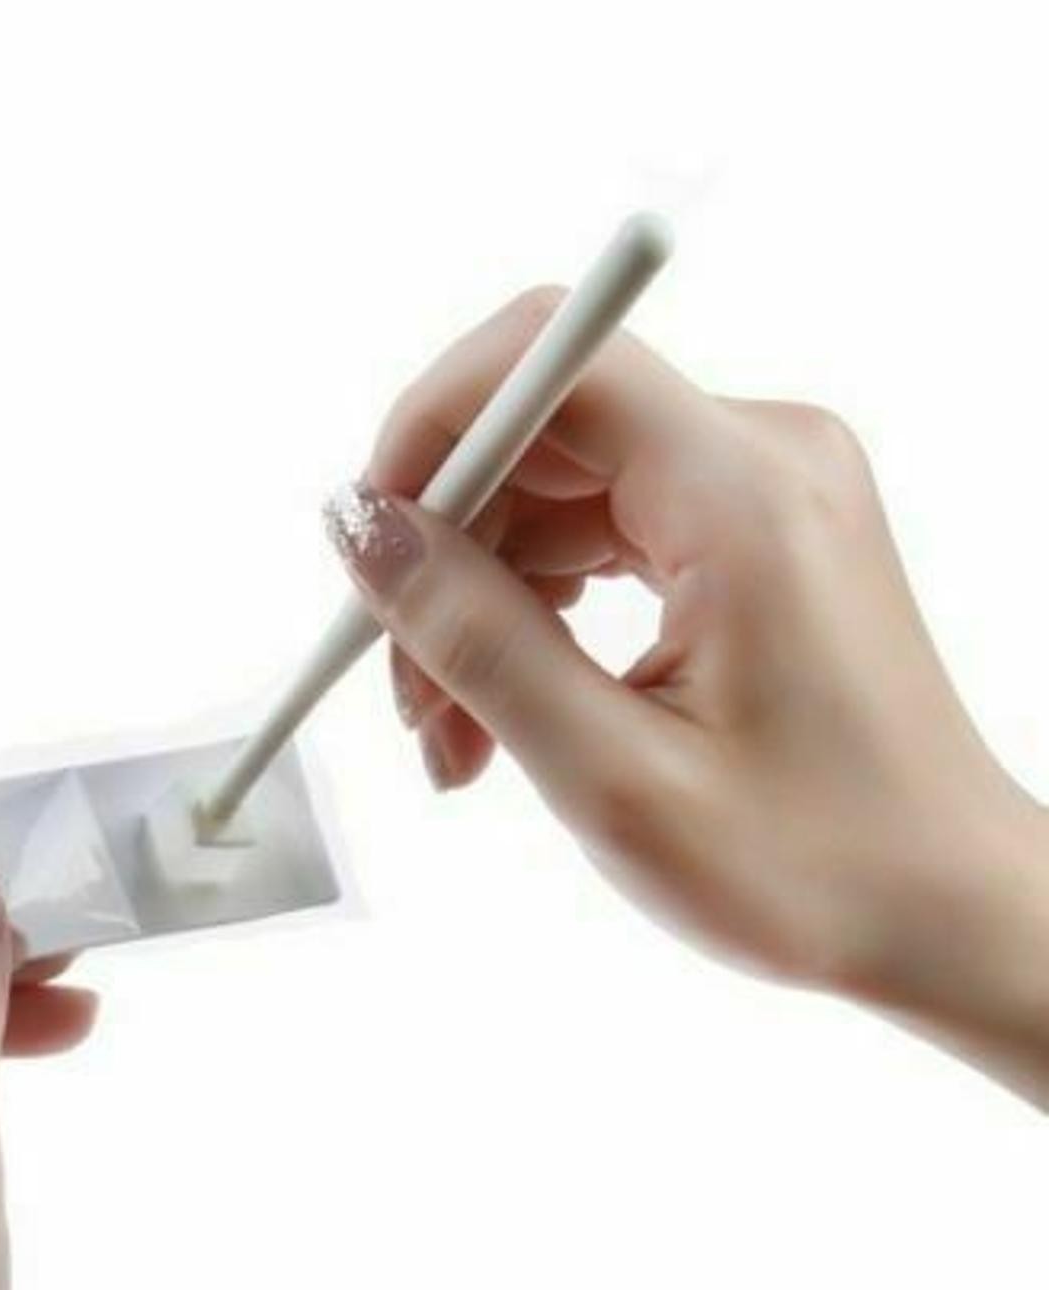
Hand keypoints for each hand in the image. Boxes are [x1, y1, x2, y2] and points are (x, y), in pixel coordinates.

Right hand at [328, 287, 1048, 1106]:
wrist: (944, 915)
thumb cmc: (812, 867)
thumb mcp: (610, 772)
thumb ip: (476, 636)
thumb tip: (361, 526)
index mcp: (744, 494)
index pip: (548, 359)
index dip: (430, 429)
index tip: (365, 544)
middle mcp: (762, 458)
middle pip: (536, 436)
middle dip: (444, 555)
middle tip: (407, 697)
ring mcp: (759, 493)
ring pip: (554, 496)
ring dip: (480, 604)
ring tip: (456, 741)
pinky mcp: (748, 536)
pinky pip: (599, 534)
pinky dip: (535, 614)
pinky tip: (506, 711)